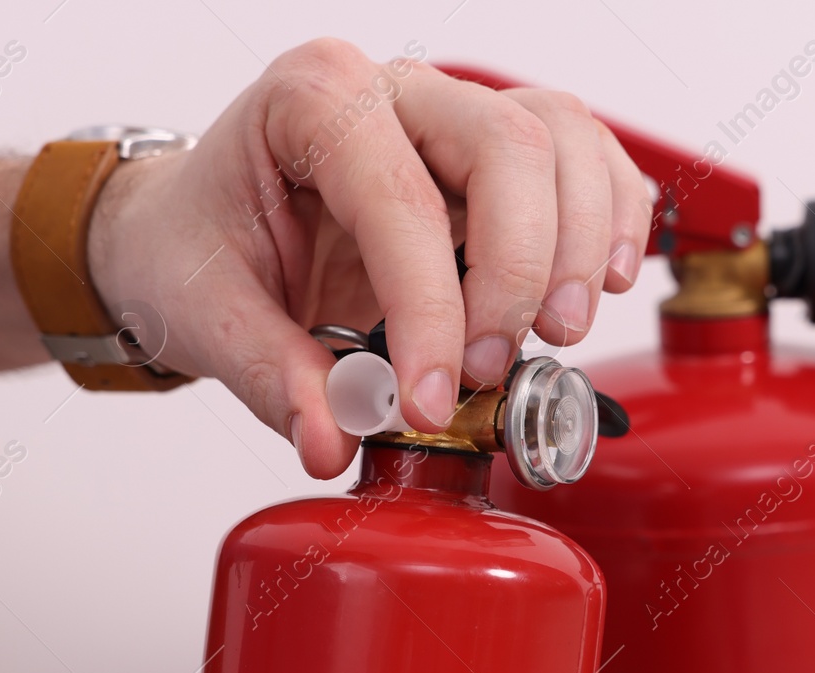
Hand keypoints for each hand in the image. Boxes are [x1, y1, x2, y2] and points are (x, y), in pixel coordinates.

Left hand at [86, 38, 653, 476]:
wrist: (201, 229)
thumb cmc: (200, 245)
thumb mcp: (208, 315)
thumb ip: (275, 377)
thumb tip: (333, 439)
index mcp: (311, 99)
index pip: (401, 198)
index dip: (431, 309)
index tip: (432, 398)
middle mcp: (395, 90)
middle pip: (510, 146)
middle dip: (520, 270)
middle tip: (493, 367)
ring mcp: (455, 115)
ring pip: (565, 140)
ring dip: (583, 244)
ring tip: (560, 332)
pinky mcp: (500, 159)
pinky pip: (587, 157)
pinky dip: (613, 217)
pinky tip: (610, 280)